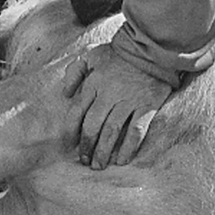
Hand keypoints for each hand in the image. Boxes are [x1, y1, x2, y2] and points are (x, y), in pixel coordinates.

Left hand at [62, 43, 175, 169]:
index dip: (72, 131)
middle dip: (87, 146)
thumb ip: (75, 72)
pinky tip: (122, 160)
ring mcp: (128, 101)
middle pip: (93, 125)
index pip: (77, 112)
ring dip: (103, 151)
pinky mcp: (146, 106)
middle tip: (84, 161)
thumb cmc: (117, 53)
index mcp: (93, 83)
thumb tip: (65, 93)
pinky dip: (129, 147)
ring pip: (112, 131)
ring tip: (98, 165)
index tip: (69, 145)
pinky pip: (136, 131)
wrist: (149, 48)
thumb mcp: (91, 55)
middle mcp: (108, 94)